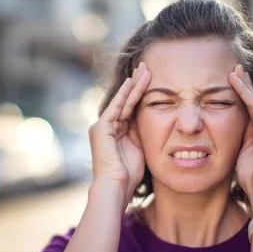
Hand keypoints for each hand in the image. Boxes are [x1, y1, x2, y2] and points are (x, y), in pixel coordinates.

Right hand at [89, 62, 150, 196]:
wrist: (116, 186)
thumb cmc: (128, 174)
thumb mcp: (139, 148)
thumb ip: (141, 132)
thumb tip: (151, 117)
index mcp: (115, 133)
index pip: (130, 108)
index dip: (141, 94)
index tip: (151, 79)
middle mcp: (106, 127)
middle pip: (125, 101)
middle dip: (136, 83)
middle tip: (146, 65)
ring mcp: (101, 126)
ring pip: (122, 101)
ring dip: (134, 84)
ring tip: (145, 69)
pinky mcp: (101, 127)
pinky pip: (117, 106)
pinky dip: (126, 93)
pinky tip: (134, 81)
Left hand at [228, 65, 252, 214]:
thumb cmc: (251, 176)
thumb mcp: (239, 150)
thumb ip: (237, 136)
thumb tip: (222, 125)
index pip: (248, 107)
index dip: (239, 93)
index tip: (229, 79)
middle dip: (244, 84)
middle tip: (234, 67)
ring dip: (248, 86)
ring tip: (237, 70)